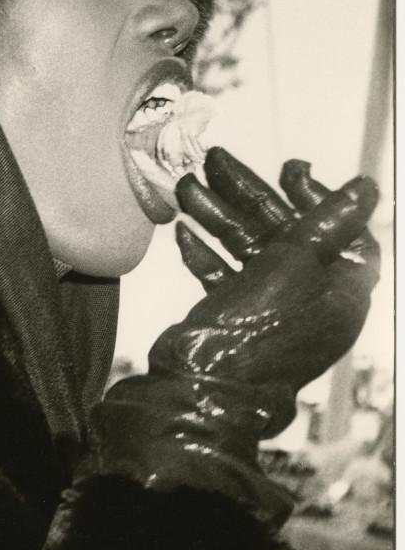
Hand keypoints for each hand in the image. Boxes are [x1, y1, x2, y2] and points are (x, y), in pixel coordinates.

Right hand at [86, 149, 379, 521]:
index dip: (316, 195)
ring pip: (249, 250)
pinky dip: (206, 254)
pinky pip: (226, 277)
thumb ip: (327, 221)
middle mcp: (311, 300)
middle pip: (285, 232)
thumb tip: (366, 188)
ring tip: (184, 187)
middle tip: (215, 160)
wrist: (201, 389)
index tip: (287, 169)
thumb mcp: (296, 263)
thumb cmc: (256, 331)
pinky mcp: (236, 320)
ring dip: (218, 217)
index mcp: (341, 290)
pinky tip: (181, 232)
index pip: (342, 229)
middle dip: (247, 195)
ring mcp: (271, 311)